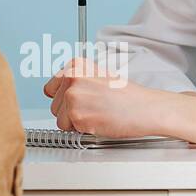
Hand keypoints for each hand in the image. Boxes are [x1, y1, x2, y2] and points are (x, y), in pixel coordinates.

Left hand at [42, 57, 161, 138]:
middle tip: (93, 108)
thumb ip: (78, 82)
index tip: (78, 101)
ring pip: (59, 119)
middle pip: (54, 105)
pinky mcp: (77, 115)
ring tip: (96, 114)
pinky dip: (81, 129)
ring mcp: (73, 96)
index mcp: (76, 66)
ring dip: (75, 122)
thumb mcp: (99, 76)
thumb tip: (61, 92)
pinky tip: (97, 121)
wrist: (144, 108)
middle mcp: (71, 78)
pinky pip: (68, 129)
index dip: (64, 99)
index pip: (51, 88)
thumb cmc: (127, 96)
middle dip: (70, 111)